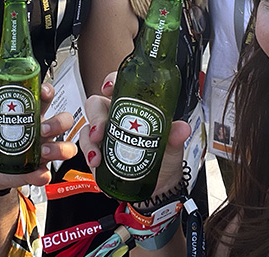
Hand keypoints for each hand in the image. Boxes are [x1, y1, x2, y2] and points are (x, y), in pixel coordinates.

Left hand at [0, 82, 76, 192]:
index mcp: (32, 115)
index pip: (46, 98)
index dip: (48, 92)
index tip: (44, 91)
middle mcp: (43, 131)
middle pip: (63, 120)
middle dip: (58, 123)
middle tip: (43, 129)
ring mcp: (45, 151)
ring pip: (66, 147)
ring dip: (59, 148)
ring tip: (44, 151)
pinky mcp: (40, 170)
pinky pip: (48, 172)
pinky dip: (43, 174)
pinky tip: (37, 174)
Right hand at [80, 72, 190, 199]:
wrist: (160, 185)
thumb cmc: (164, 156)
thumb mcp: (172, 144)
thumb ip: (175, 135)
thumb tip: (182, 129)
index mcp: (131, 107)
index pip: (117, 86)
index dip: (109, 82)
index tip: (109, 88)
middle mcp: (114, 117)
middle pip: (95, 105)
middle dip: (95, 116)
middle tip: (101, 130)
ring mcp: (104, 135)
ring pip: (87, 128)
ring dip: (89, 139)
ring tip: (97, 153)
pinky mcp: (98, 153)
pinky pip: (86, 149)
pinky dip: (89, 154)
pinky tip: (97, 163)